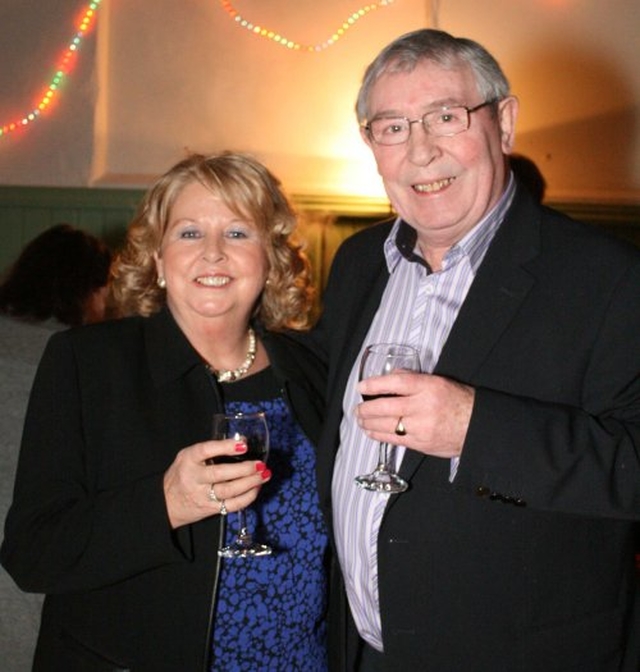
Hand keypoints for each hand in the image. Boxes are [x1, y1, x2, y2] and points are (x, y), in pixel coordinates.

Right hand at [163, 438, 270, 528]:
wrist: (166, 503)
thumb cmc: (183, 474)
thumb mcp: (189, 456)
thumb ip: (212, 449)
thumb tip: (243, 442)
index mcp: (189, 459)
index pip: (206, 450)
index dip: (225, 447)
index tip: (243, 445)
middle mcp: (194, 478)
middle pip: (221, 474)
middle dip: (244, 469)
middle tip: (260, 464)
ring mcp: (202, 495)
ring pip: (229, 491)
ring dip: (250, 483)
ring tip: (264, 475)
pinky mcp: (210, 509)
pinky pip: (232, 505)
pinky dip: (247, 497)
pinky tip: (256, 488)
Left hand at [356, 371, 474, 458]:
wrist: (477, 426)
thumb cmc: (457, 400)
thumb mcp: (438, 381)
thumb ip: (413, 377)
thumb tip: (391, 376)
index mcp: (428, 386)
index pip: (396, 382)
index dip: (374, 384)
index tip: (361, 387)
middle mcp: (423, 406)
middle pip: (386, 406)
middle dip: (366, 408)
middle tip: (358, 408)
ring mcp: (422, 427)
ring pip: (387, 425)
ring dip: (368, 423)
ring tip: (360, 419)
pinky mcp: (421, 443)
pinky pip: (394, 440)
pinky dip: (379, 435)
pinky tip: (371, 431)